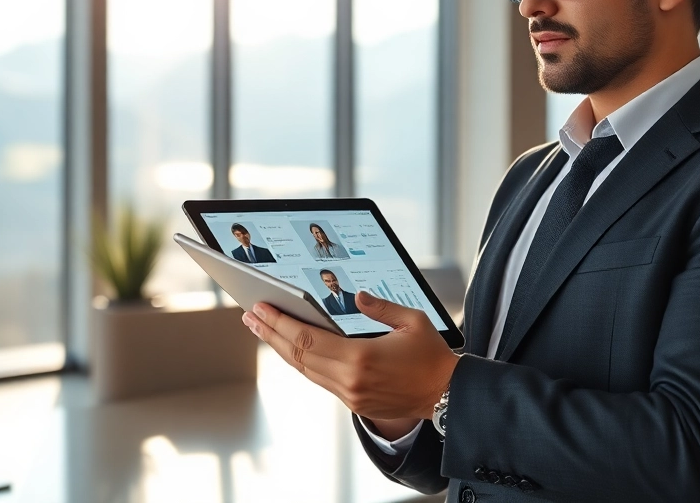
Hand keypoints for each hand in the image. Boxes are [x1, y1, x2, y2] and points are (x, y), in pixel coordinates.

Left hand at [242, 290, 458, 421]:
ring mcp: (350, 395)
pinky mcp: (354, 403)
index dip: (280, 323)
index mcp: (361, 358)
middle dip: (271, 333)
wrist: (448, 396)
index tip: (261, 308)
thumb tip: (355, 296)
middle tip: (250, 315)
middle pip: (298, 356)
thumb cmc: (433, 356)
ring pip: (305, 370)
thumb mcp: (412, 321)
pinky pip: (319, 379)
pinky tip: (291, 347)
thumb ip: (379, 307)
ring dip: (281, 348)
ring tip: (262, 328)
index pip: (307, 339)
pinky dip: (301, 361)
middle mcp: (350, 381)